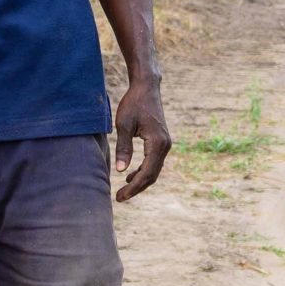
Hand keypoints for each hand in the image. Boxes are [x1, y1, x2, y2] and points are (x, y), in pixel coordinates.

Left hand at [113, 73, 170, 201]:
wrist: (147, 88)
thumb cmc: (134, 103)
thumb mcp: (123, 125)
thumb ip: (123, 148)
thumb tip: (120, 170)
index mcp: (157, 143)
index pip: (146, 173)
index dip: (133, 187)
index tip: (120, 196)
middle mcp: (165, 146)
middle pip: (152, 175)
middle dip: (136, 188)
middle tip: (120, 197)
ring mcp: (165, 144)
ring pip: (154, 170)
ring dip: (140, 181)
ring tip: (123, 189)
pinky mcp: (161, 141)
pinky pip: (154, 162)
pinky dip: (143, 171)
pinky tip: (130, 175)